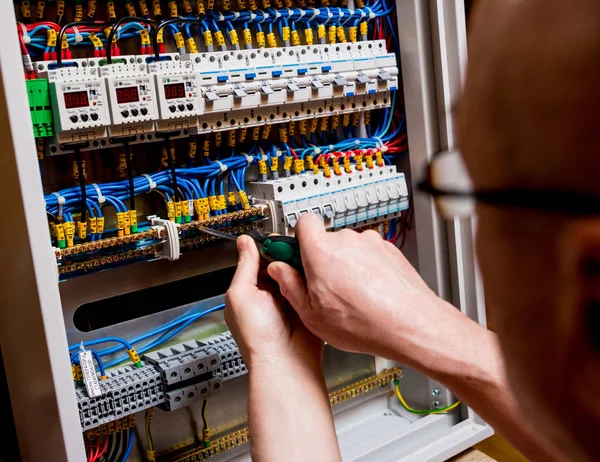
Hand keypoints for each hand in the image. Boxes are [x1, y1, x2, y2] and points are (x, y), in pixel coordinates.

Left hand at [225, 234, 322, 367]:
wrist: (286, 361)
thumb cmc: (258, 337)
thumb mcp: (241, 295)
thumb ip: (244, 267)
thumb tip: (243, 243)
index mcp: (249, 291)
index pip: (257, 259)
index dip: (266, 247)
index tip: (275, 237)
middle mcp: (269, 295)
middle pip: (279, 263)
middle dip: (285, 255)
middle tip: (292, 248)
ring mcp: (289, 299)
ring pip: (296, 271)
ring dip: (299, 266)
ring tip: (302, 262)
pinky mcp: (307, 304)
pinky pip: (311, 283)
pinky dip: (312, 277)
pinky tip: (313, 274)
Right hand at [267, 214, 459, 368]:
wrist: (410, 324)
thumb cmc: (365, 323)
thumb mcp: (312, 314)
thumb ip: (290, 287)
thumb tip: (279, 272)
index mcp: (321, 251)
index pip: (303, 222)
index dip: (297, 238)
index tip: (294, 254)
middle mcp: (347, 240)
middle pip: (326, 240)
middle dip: (322, 259)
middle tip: (323, 286)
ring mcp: (370, 243)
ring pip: (349, 249)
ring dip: (346, 266)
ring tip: (351, 296)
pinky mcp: (389, 250)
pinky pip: (369, 255)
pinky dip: (367, 269)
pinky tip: (369, 294)